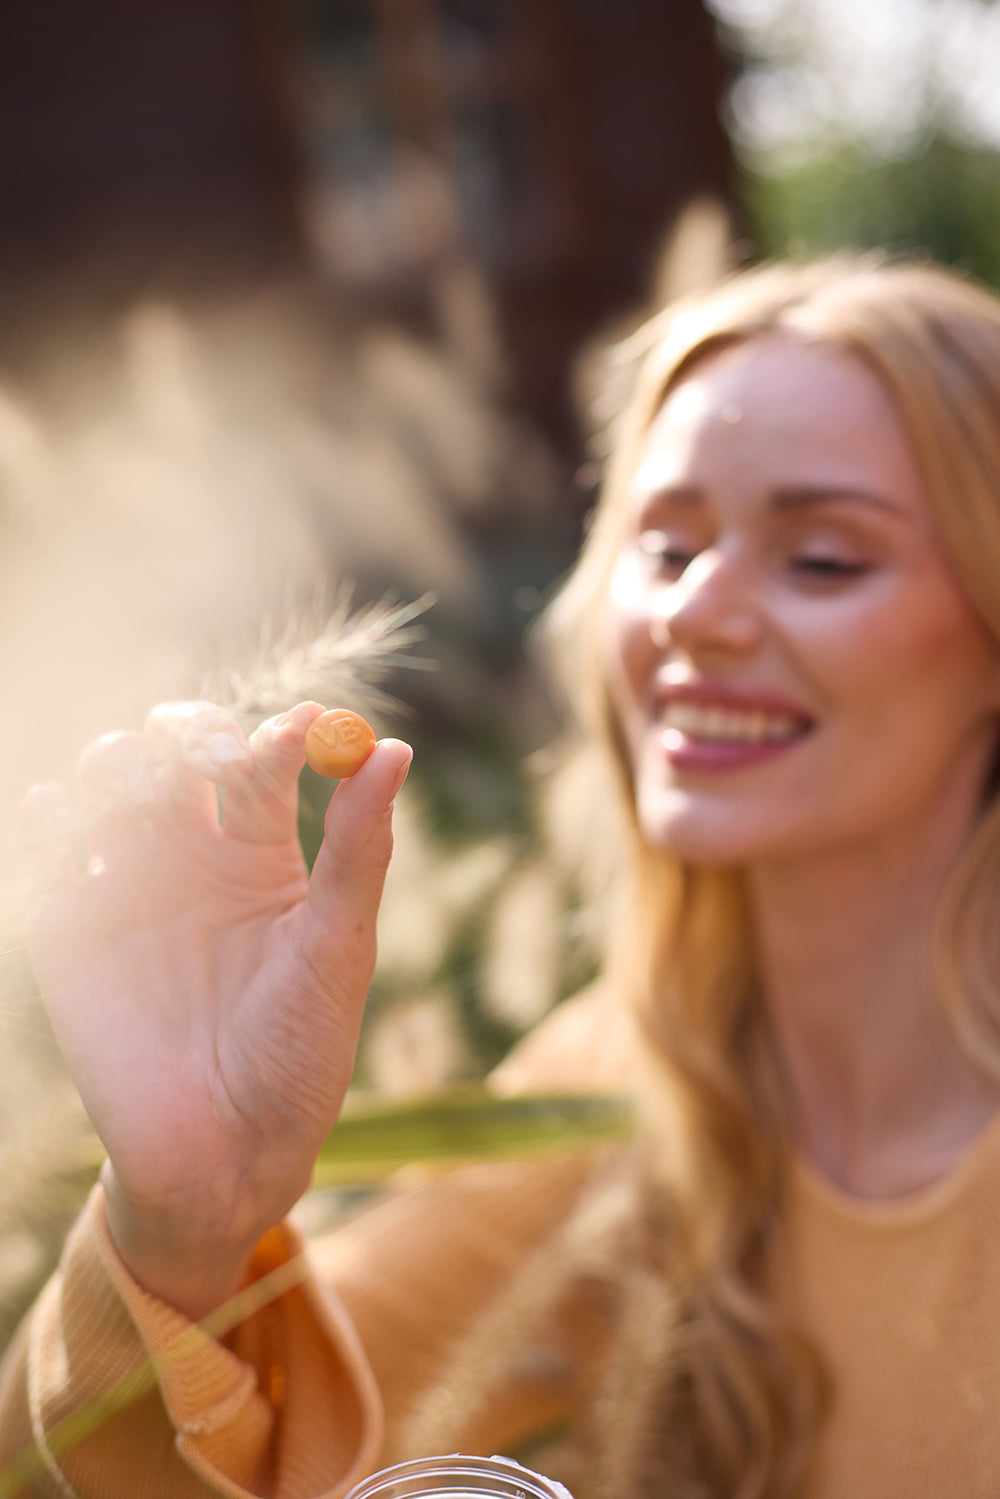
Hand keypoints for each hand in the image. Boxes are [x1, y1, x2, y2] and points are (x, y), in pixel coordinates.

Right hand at [16, 700, 411, 1317]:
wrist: (223, 1151)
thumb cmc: (300, 1051)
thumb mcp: (338, 945)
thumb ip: (357, 846)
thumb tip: (394, 748)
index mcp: (262, 850)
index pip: (263, 758)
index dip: (282, 733)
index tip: (306, 730)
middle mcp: (191, 853)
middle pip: (176, 749)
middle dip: (192, 734)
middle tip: (218, 764)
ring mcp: (127, 883)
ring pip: (107, 777)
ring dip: (120, 762)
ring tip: (148, 795)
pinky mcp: (68, 924)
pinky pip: (45, 844)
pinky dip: (49, 815)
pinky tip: (75, 827)